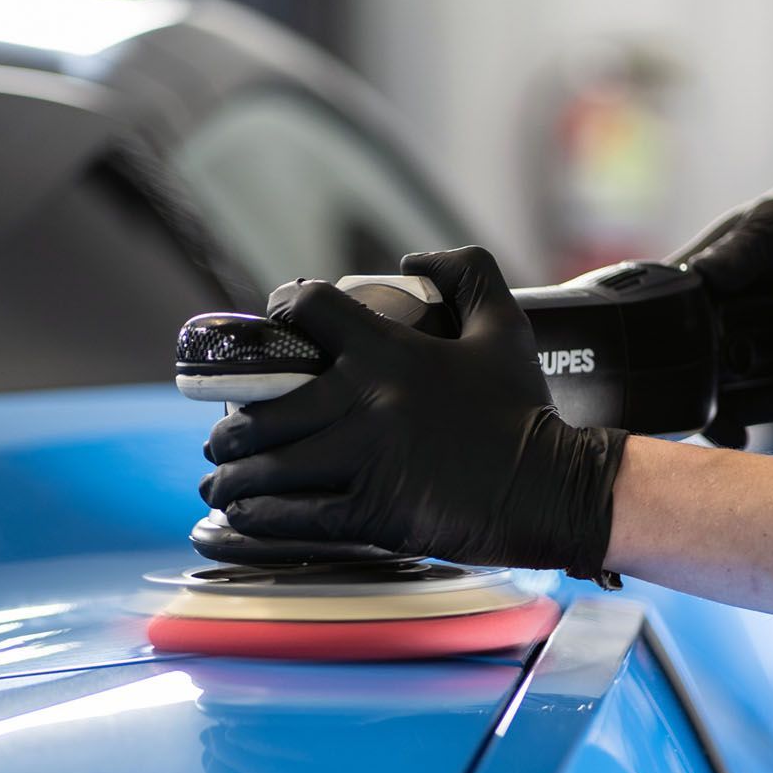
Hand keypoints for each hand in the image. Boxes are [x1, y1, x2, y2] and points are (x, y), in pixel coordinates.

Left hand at [200, 246, 628, 583]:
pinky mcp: (373, 513)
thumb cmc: (524, 411)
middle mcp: (368, 402)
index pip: (310, 311)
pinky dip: (259, 516)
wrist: (555, 488)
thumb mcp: (505, 326)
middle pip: (267, 407)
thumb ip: (467, 273)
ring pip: (272, 465)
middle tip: (220, 435)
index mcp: (391, 352)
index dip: (280, 307)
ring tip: (218, 478)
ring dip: (233, 474)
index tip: (264, 326)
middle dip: (231, 425)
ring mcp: (367, 460)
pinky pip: (296, 514)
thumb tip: (413, 257)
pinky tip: (240, 514)